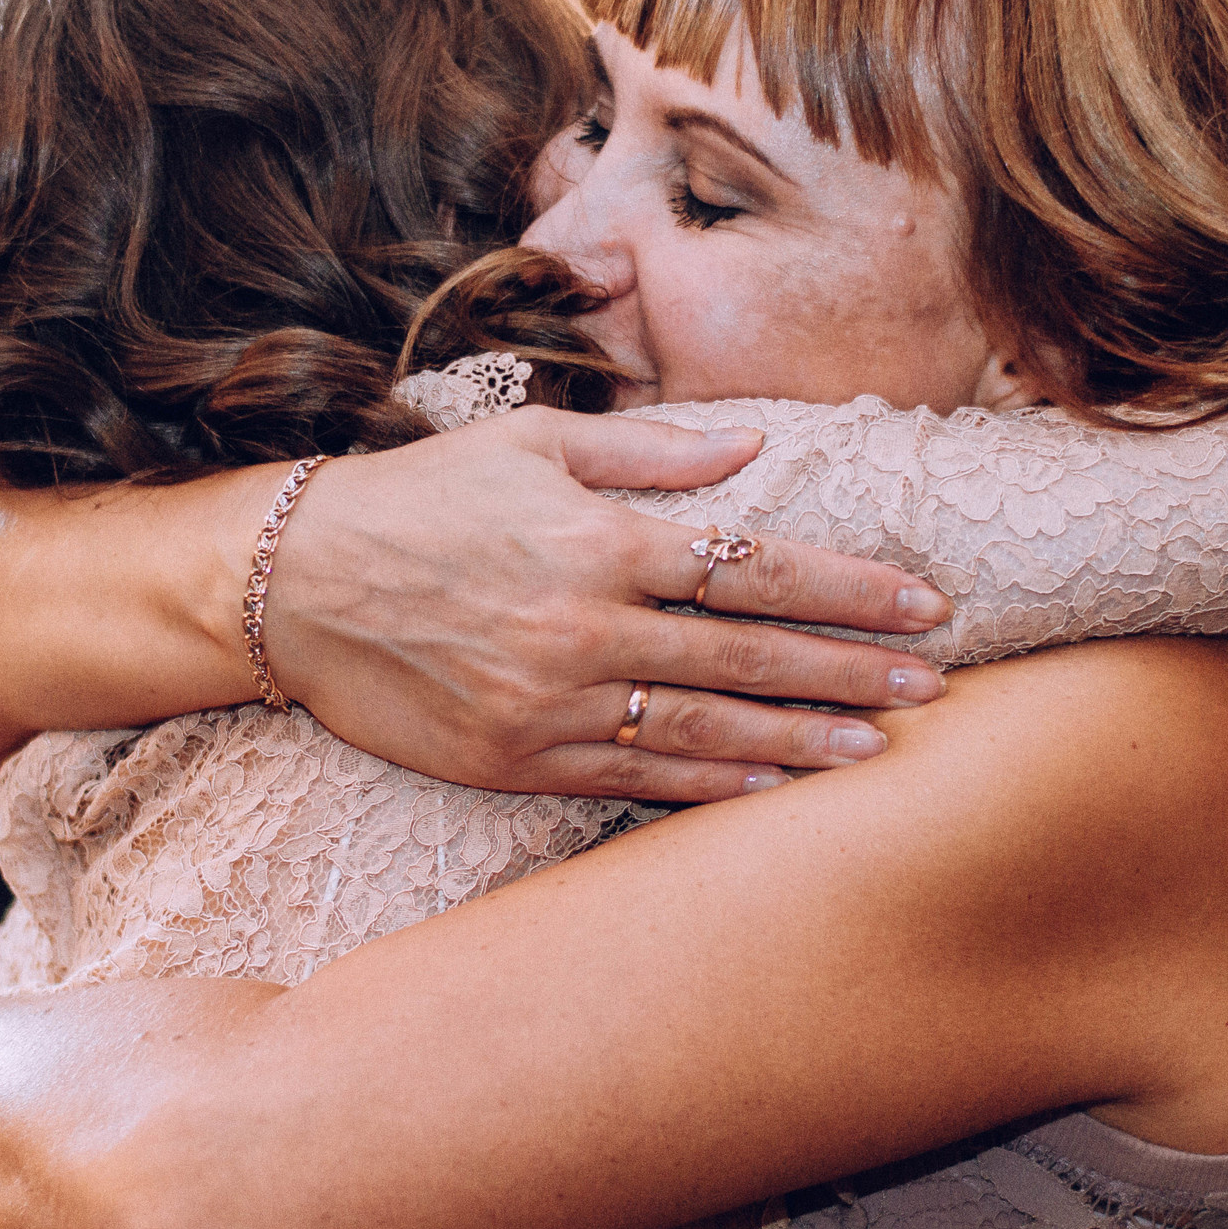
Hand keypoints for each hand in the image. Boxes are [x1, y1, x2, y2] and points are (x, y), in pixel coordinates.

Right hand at [264, 408, 955, 802]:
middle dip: (851, 671)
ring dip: (800, 738)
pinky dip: (708, 781)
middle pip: (749, 655)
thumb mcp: (526, 444)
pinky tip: (771, 785)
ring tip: (877, 749)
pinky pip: (633, 776)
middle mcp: (585, 625)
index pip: (755, 568)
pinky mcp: (516, 759)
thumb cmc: (416, 499)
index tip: (925, 607)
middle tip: (934, 686)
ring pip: (703, 726)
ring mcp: (551, 703)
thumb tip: (750, 447)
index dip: (849, 590)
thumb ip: (647, 453)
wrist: (293, 586)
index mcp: (598, 538)